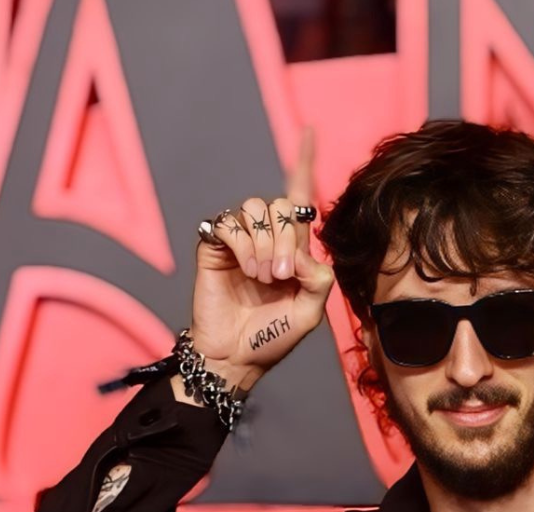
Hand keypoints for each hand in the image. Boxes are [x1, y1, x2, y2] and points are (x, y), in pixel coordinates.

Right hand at [185, 125, 334, 395]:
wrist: (235, 357)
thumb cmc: (270, 338)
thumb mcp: (309, 314)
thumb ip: (319, 280)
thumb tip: (304, 252)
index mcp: (291, 249)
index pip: (298, 198)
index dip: (303, 164)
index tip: (310, 131)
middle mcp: (265, 238)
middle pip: (281, 204)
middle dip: (286, 239)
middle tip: (281, 275)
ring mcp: (238, 240)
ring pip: (257, 209)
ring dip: (265, 244)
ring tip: (262, 277)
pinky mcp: (214, 244)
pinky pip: (230, 223)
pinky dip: (242, 245)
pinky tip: (245, 268)